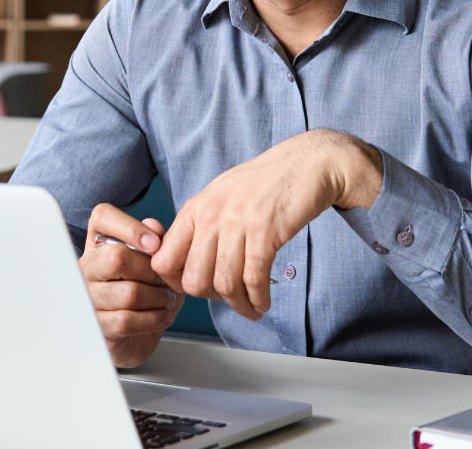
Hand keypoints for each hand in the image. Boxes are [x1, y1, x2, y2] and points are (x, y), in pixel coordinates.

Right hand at [80, 203, 184, 367]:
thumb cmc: (145, 289)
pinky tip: (161, 316)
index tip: (155, 244)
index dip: (130, 226)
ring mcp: (88, 296)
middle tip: (164, 280)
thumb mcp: (156, 262)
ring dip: (158, 298)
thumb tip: (153, 226)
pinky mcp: (96, 325)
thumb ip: (156, 240)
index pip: (102, 216)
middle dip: (152, 271)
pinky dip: (153, 319)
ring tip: (166, 300)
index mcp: (100, 241)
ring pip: (129, 293)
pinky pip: (127, 320)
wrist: (136, 335)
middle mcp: (87, 266)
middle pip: (118, 257)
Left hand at [150, 129, 381, 320]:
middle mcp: (211, 214)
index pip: (164, 260)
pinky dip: (259, 298)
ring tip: (251, 308)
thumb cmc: (266, 181)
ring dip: (239, 306)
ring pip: (225, 284)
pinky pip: (254, 278)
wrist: (307, 163)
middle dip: (211, 298)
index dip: (176, 283)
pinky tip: (264, 302)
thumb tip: (187, 262)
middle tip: (228, 299)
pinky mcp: (265, 230)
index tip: (198, 289)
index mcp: (196, 207)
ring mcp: (238, 222)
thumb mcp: (222, 195)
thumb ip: (202, 225)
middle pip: (193, 280)